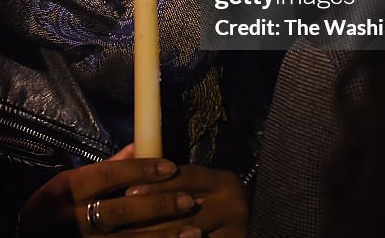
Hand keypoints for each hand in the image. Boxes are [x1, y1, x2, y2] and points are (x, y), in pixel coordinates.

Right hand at [18, 144, 202, 237]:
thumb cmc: (49, 210)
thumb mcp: (67, 183)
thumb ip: (104, 168)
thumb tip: (138, 147)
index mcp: (65, 191)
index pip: (107, 176)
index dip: (140, 171)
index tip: (170, 167)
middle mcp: (71, 219)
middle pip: (121, 210)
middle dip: (158, 205)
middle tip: (188, 200)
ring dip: (163, 237)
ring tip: (194, 231)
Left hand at [125, 165, 249, 237]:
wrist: (262, 224)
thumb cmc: (216, 202)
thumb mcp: (201, 184)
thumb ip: (173, 175)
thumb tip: (135, 153)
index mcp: (225, 181)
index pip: (187, 178)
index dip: (157, 183)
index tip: (128, 190)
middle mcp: (234, 204)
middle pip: (184, 209)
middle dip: (151, 215)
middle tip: (122, 219)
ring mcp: (236, 230)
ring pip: (187, 234)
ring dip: (155, 235)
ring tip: (129, 235)